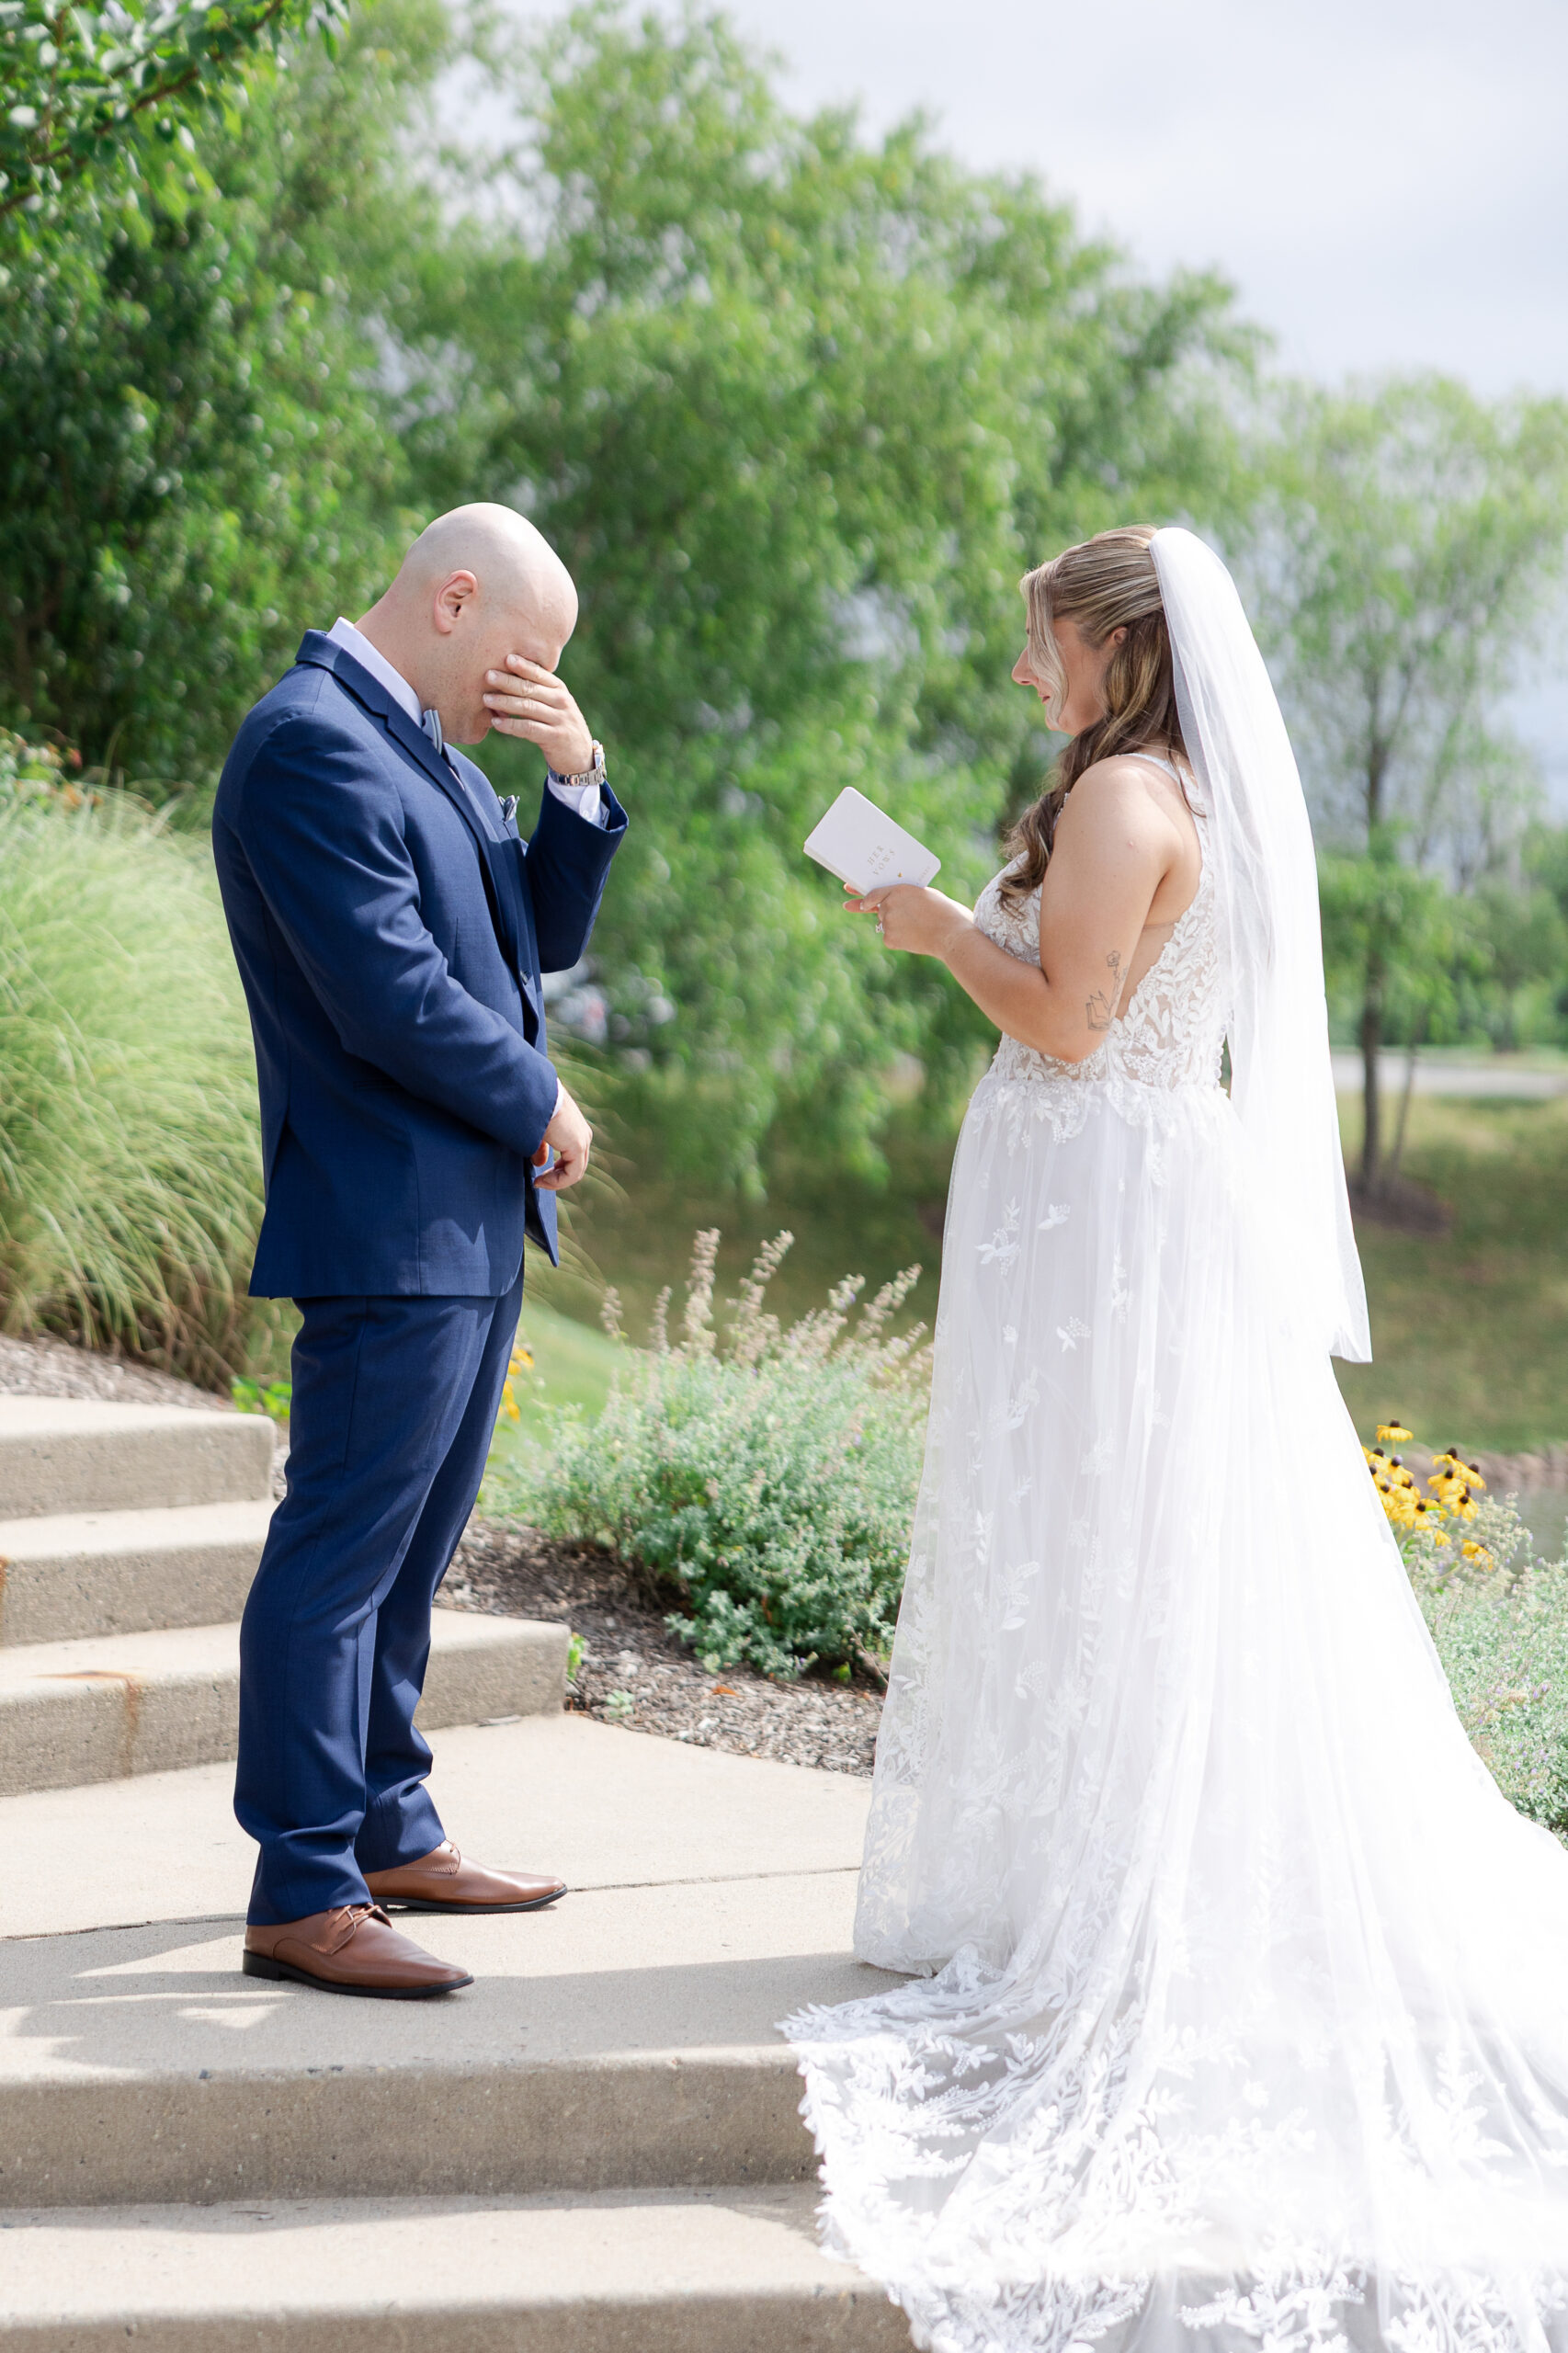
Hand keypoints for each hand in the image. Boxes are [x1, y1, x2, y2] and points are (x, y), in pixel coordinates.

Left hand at [482, 655, 594, 774]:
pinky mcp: (555, 737)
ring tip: (486, 699)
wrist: (580, 755)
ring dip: (505, 702)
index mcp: (559, 689)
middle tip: (488, 675)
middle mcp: (562, 701)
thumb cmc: (558, 725)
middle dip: (508, 681)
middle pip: (531, 688)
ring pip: (528, 707)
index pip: (539, 674)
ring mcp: (560, 719)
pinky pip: (529, 729)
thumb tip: (502, 680)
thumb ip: (535, 693)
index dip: (523, 666)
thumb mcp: (553, 704)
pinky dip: (511, 725)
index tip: (506, 658)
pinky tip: (496, 723)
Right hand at [533, 1084, 592, 1192]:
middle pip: (575, 1166)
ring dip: (555, 1181)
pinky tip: (541, 1181)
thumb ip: (540, 1147)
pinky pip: (572, 1173)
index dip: (555, 1172)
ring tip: (538, 1183)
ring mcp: (582, 1139)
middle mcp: (582, 1134)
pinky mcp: (577, 1144)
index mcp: (575, 1128)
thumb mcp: (536, 1130)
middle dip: (556, 1178)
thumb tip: (539, 1163)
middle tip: (538, 1182)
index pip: (571, 1158)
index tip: (536, 1177)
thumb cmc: (529, 1107)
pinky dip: (557, 1181)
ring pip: (575, 1171)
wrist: (530, 1093)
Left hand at [844, 881, 973, 958]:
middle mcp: (888, 904)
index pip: (874, 893)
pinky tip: (915, 938)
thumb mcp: (926, 895)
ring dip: (897, 927)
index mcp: (898, 889)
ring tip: (919, 928)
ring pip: (886, 925)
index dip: (862, 897)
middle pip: (881, 911)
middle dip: (889, 914)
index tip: (854, 899)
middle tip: (909, 920)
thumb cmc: (946, 913)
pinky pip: (890, 938)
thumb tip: (895, 906)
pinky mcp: (889, 938)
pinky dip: (900, 940)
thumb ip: (906, 897)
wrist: (951, 935)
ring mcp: (887, 922)